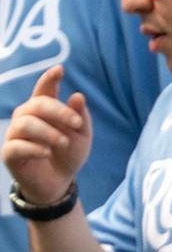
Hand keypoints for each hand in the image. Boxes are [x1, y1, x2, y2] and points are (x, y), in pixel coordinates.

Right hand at [2, 66, 91, 204]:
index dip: (49, 79)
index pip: (44, 89)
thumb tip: (77, 96)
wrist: (59, 181)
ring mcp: (15, 135)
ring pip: (25, 123)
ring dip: (48, 132)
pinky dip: (34, 148)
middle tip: (76, 124)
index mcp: (45, 109)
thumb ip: (80, 116)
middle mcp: (26, 117)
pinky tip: (47, 152)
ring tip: (63, 142)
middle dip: (59, 112)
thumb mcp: (82, 134)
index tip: (59, 69)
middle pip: (36, 104)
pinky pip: (15, 146)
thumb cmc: (69, 152)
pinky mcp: (9, 154)